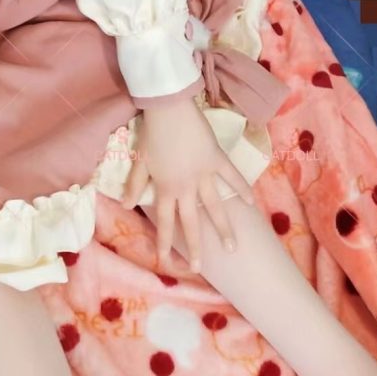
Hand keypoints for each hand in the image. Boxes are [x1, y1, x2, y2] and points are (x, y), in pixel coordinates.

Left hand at [121, 93, 254, 272]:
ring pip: (215, 207)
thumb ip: (135, 185)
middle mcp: (186, 187)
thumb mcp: (140, 161)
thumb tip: (125, 206)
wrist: (168, 108)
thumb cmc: (152, 133)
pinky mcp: (217, 159)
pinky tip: (251, 203)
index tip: (166, 262)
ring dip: (224, 229)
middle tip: (199, 267)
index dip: (165, 243)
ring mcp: (204, 174)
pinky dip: (242, 188)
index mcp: (166, 188)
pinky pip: (232, 176)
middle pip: (191, 222)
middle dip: (195, 247)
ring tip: (232, 248)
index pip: (165, 222)